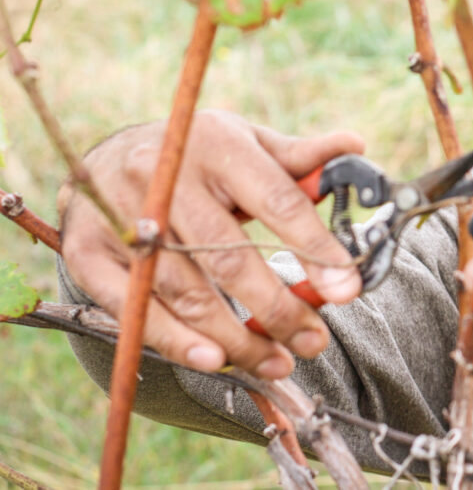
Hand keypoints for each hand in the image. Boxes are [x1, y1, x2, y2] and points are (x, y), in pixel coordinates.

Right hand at [58, 110, 364, 378]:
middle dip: (278, 308)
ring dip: (236, 338)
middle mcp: (166, 177)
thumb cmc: (199, 156)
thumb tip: (355, 147)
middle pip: (229, 256)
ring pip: (186, 292)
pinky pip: (135, 309)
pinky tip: (215, 360)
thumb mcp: (248, 142)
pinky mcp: (87, 251)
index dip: (315, 248)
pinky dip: (176, 341)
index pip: (277, 201)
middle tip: (314, 341)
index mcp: (219, 145)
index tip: (348, 288)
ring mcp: (122, 215)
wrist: (106, 157)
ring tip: (278, 361)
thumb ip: (298, 158)